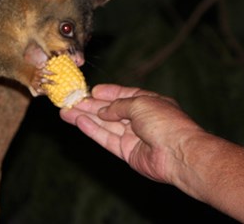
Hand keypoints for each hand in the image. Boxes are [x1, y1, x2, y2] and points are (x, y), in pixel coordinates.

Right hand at [60, 84, 205, 183]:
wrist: (178, 153)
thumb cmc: (165, 122)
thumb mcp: (140, 103)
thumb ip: (118, 106)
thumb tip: (103, 111)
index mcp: (149, 103)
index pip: (124, 95)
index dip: (108, 93)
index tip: (91, 90)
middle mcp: (141, 119)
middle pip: (111, 111)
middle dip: (90, 106)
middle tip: (70, 100)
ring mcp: (134, 137)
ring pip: (105, 125)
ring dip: (85, 118)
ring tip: (65, 111)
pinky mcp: (127, 152)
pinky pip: (106, 139)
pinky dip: (92, 131)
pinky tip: (78, 122)